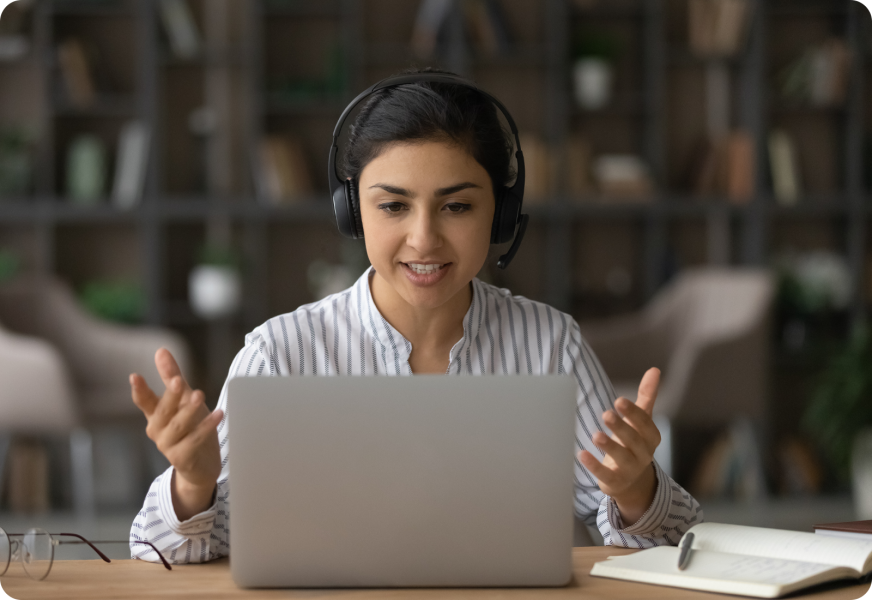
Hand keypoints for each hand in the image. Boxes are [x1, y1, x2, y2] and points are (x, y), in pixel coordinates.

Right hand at [130, 348, 223, 519]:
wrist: (201, 466)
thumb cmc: (191, 428)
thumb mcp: (183, 400)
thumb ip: (172, 377)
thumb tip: (161, 351)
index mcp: (155, 416)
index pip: (144, 401)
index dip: (139, 390)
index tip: (134, 376)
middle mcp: (158, 431)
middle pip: (162, 411)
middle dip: (169, 396)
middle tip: (177, 380)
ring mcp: (168, 446)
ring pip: (178, 426)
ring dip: (189, 410)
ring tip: (199, 394)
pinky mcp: (182, 458)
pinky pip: (195, 440)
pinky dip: (206, 427)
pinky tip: (219, 414)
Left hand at [578, 367, 661, 524]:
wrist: (632, 480)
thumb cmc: (634, 442)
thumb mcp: (641, 420)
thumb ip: (646, 396)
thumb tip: (654, 370)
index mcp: (650, 437)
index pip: (645, 424)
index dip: (633, 413)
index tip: (619, 400)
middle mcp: (643, 454)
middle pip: (633, 440)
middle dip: (621, 428)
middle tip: (606, 414)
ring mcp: (630, 470)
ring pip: (622, 458)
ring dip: (609, 447)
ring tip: (596, 435)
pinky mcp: (615, 482)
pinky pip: (605, 475)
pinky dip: (594, 466)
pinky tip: (581, 454)